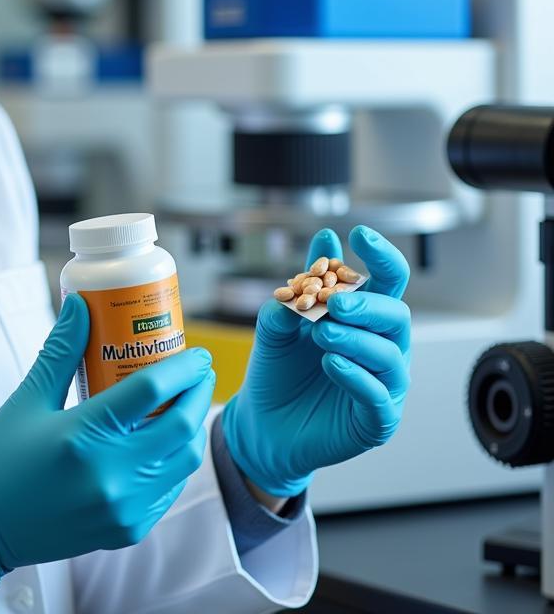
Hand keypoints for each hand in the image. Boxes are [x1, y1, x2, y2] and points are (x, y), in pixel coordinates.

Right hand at [0, 293, 215, 608]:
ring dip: (193, 426)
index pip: (150, 390)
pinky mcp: (126, 531)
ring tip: (188, 400)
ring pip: (183, 460)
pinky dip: (177, 460)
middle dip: (199, 392)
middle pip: (180, 425)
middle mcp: (110, 474)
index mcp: (83, 435)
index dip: (182, 366)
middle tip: (199, 370)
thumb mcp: (27, 399)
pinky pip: (169, 489)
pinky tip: (167, 440)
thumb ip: (61, 350)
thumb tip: (80, 305)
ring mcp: (122, 508)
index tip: (195, 351)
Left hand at [222, 225, 410, 497]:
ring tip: (321, 333)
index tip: (361, 235)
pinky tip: (331, 363)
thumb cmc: (278, 370)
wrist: (262, 422)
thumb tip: (325, 240)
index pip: (388, 281)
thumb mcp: (278, 322)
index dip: (381, 257)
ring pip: (389, 355)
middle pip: (396, 316)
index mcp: (364, 318)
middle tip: (335, 301)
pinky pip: (377, 396)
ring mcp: (384, 385)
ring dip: (356, 339)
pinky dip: (356, 376)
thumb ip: (300, 285)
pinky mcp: (376, 420)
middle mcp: (382, 347)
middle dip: (368, 305)